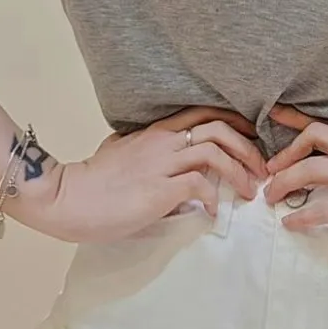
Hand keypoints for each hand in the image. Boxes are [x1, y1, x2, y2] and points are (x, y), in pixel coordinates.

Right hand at [16, 107, 266, 243]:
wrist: (67, 198)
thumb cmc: (92, 184)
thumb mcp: (120, 156)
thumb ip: (144, 154)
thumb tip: (164, 172)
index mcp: (156, 132)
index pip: (204, 113)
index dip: (235, 123)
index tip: (252, 139)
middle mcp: (162, 142)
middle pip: (218, 128)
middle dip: (248, 147)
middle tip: (261, 169)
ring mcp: (161, 164)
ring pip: (215, 153)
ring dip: (239, 172)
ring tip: (249, 193)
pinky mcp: (159, 189)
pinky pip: (199, 187)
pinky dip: (214, 200)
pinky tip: (214, 214)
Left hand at [262, 103, 327, 257]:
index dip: (303, 119)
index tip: (278, 115)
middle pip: (317, 136)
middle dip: (287, 150)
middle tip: (270, 167)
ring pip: (313, 169)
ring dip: (286, 180)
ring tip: (271, 196)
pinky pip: (325, 209)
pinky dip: (302, 215)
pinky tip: (290, 223)